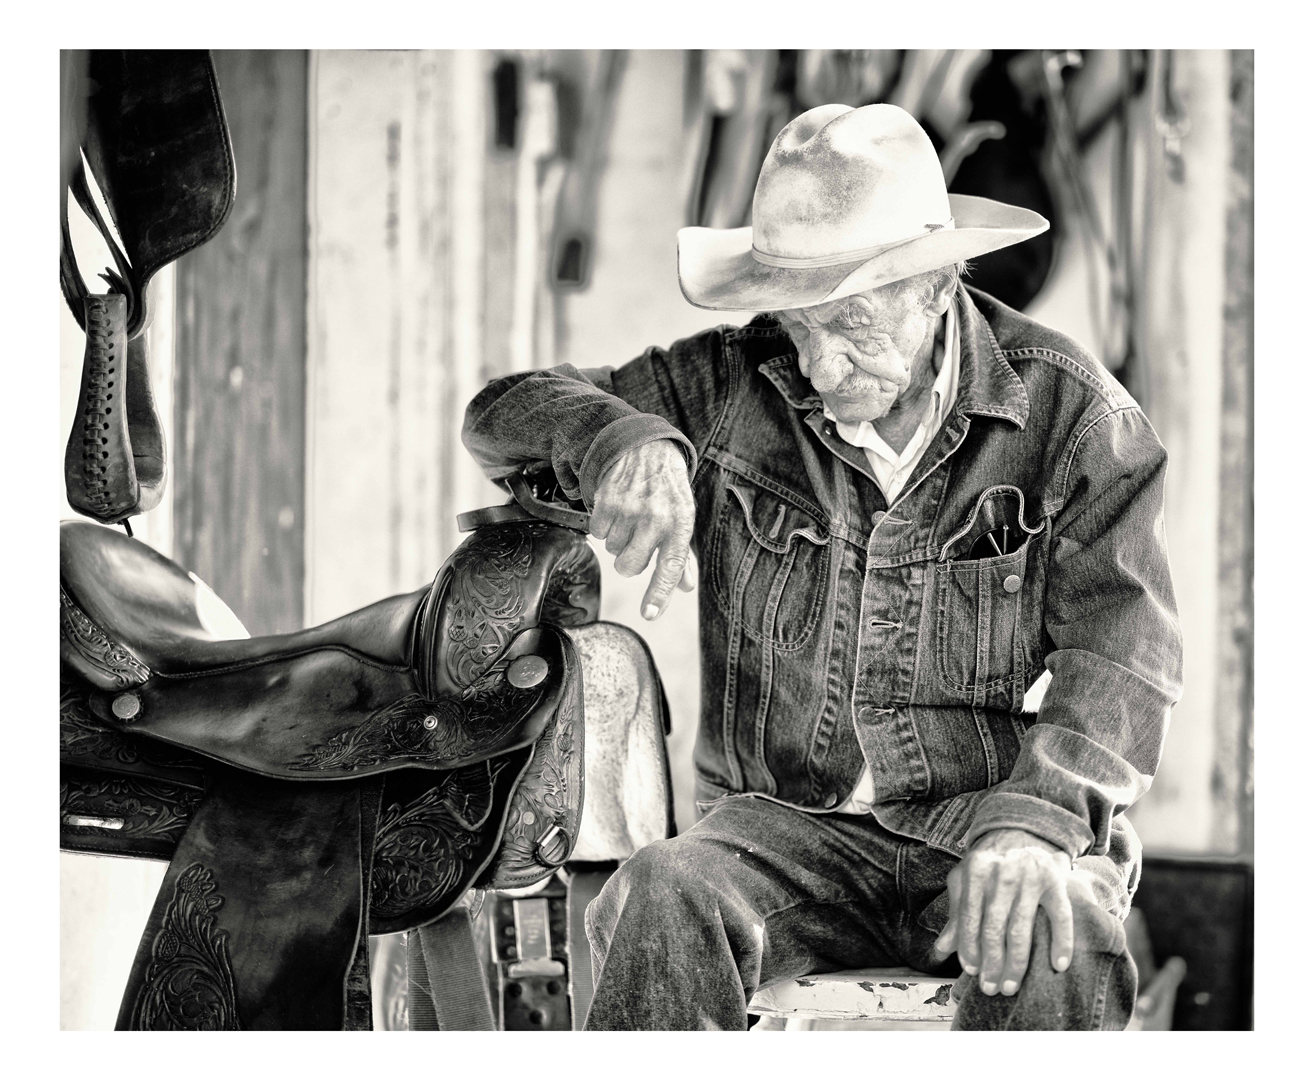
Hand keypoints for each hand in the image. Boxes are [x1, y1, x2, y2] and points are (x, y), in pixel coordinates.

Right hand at [590, 440, 695, 619]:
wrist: (645, 447)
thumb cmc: (667, 490)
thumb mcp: (683, 518)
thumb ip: (682, 555)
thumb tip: (685, 587)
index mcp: (680, 524)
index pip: (670, 566)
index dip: (659, 593)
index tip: (649, 613)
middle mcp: (656, 518)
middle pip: (630, 566)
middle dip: (629, 560)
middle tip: (637, 538)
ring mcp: (629, 509)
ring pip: (611, 550)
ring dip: (617, 539)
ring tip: (629, 516)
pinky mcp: (607, 500)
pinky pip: (596, 533)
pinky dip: (603, 525)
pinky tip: (616, 509)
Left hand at [933, 828, 1074, 996]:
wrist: (1022, 830)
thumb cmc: (989, 862)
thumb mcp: (966, 879)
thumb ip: (956, 913)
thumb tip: (942, 949)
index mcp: (976, 870)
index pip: (970, 916)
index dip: (969, 947)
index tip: (971, 971)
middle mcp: (1003, 872)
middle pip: (995, 927)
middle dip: (992, 962)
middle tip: (991, 988)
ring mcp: (1031, 876)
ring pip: (1023, 928)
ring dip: (1017, 963)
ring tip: (1011, 985)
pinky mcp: (1056, 881)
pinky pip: (1061, 917)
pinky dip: (1061, 943)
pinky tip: (1058, 965)